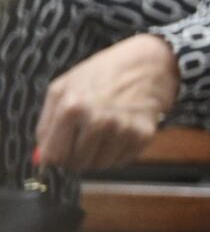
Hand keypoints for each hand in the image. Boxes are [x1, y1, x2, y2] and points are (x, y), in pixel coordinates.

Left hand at [35, 35, 180, 171]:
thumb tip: (42, 158)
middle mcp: (99, 121)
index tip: (61, 150)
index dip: (55, 156)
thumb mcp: (62, 89)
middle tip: (83, 139)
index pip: (55, 155)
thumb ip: (47, 125)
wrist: (145, 65)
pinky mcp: (143, 136)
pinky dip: (117, 152)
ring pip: (100, 165)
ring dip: (98, 155)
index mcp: (72, 108)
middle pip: (77, 163)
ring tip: (102, 133)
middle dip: (76, 155)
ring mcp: (123, 129)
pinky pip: (121, 161)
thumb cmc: (101, 75)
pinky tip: (119, 133)